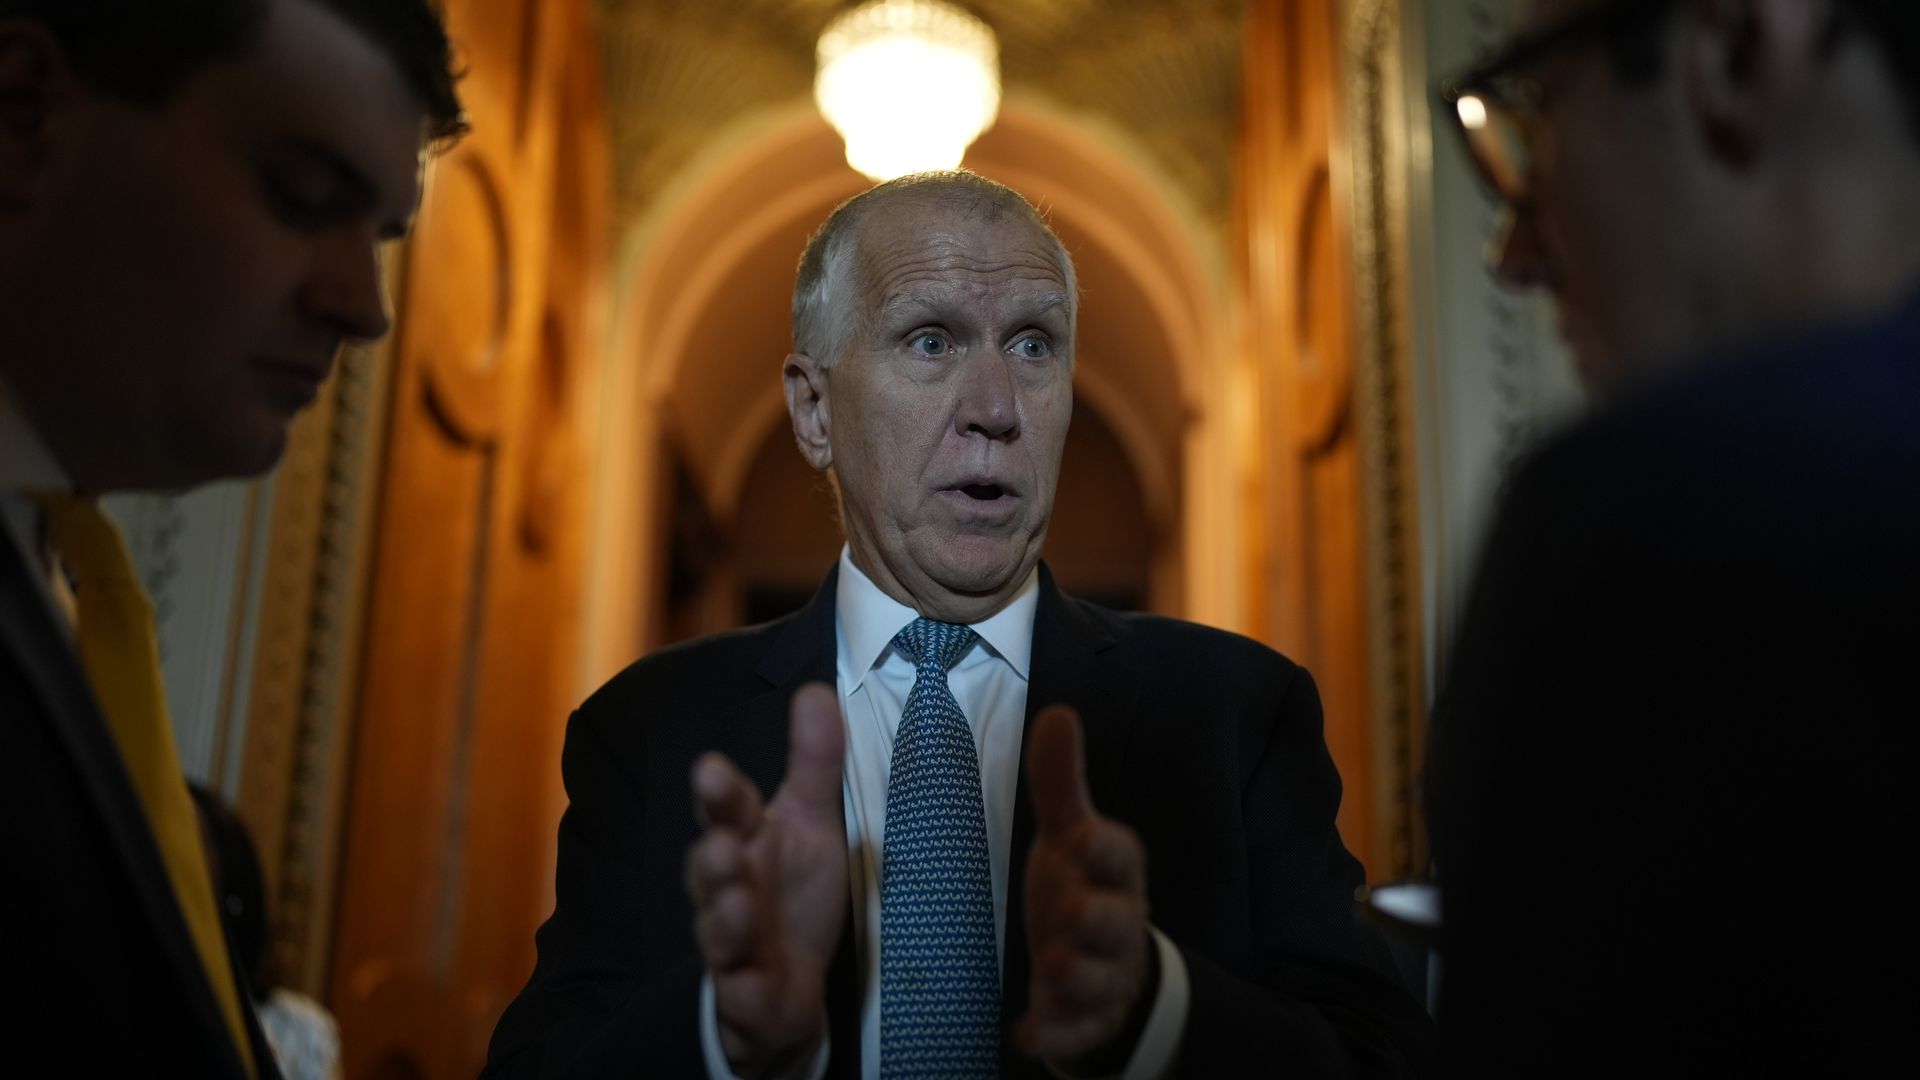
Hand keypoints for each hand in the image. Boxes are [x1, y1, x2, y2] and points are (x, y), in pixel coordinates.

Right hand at [685, 683, 847, 1076]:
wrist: (787, 987)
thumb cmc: (792, 894)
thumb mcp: (812, 824)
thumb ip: (814, 762)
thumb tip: (814, 689)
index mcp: (745, 841)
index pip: (729, 810)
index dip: (719, 791)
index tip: (711, 769)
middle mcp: (728, 890)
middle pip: (710, 870)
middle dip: (712, 857)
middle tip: (723, 844)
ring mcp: (733, 946)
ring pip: (718, 932)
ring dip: (723, 919)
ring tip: (737, 904)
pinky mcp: (746, 997)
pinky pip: (738, 995)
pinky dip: (741, 990)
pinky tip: (745, 984)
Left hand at [1016, 705, 1156, 1069]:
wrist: (1103, 964)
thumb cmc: (1081, 885)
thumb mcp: (1068, 836)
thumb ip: (1060, 782)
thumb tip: (1058, 712)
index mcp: (1115, 873)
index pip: (1122, 855)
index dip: (1104, 848)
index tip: (1079, 836)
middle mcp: (1117, 923)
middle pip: (1118, 921)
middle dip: (1096, 918)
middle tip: (1068, 912)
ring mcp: (1104, 974)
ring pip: (1099, 978)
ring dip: (1075, 974)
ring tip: (1051, 968)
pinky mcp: (1085, 1019)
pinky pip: (1077, 1031)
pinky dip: (1056, 1035)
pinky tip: (1028, 1034)